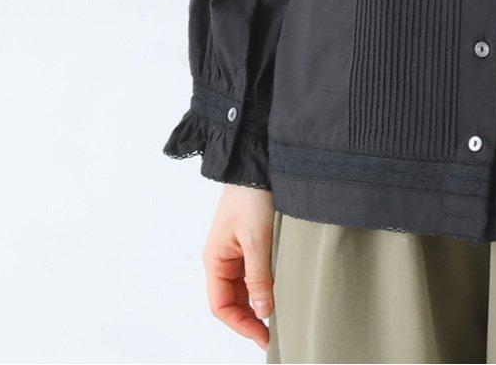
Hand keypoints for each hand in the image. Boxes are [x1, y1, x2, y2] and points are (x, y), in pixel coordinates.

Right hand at [201, 184, 275, 346]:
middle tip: (275, 332)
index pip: (221, 305)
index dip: (240, 324)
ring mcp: (236, 249)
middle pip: (233, 299)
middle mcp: (222, 258)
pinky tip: (279, 289)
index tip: (263, 336)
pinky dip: (264, 284)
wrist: (255, 161)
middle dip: (250, 318)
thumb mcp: (257, 239)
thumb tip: (262, 311)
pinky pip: (254, 271)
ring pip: (244, 287)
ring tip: (280, 315)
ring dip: (258, 302)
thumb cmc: (250, 195)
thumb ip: (259, 276)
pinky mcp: (250, 240)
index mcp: (215, 259)